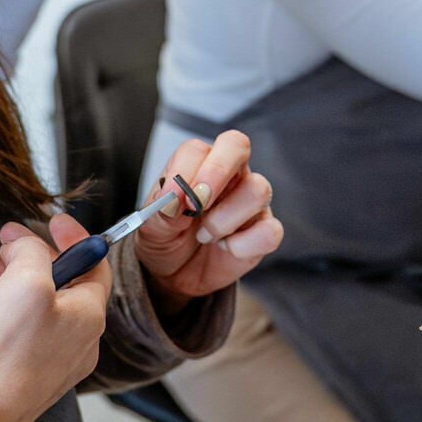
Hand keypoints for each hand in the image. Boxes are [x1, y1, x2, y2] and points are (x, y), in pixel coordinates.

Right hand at [0, 217, 108, 421]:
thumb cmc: (2, 353)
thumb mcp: (24, 282)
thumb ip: (33, 252)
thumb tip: (29, 246)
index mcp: (88, 317)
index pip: (96, 266)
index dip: (76, 238)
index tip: (54, 221)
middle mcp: (76, 343)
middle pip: (61, 287)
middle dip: (32, 259)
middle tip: (8, 242)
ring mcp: (49, 364)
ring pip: (32, 310)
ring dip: (8, 282)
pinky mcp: (22, 379)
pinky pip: (11, 336)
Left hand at [135, 130, 282, 304]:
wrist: (174, 276)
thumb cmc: (165, 241)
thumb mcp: (152, 228)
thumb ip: (162, 209)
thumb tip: (175, 198)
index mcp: (198, 165)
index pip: (199, 149)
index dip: (187, 170)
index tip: (174, 197)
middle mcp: (229, 176)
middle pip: (237, 146)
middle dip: (217, 171)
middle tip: (197, 204)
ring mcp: (250, 202)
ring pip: (257, 190)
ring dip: (224, 220)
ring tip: (204, 236)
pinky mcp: (264, 231)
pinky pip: (270, 230)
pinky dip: (244, 245)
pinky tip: (226, 249)